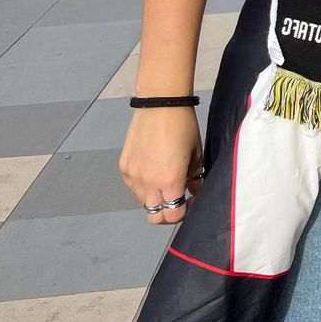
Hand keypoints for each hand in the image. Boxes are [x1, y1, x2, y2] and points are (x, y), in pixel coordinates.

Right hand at [120, 107, 203, 225]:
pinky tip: (154, 170)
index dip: (184, 213)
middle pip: (155, 217)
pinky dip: (144, 186)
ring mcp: (133, 176)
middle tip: (178, 200)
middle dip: (168, 213)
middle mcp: (148, 182)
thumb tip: (195, 191)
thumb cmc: (183, 126)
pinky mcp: (124, 167)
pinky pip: (133, 187)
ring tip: (166, 181)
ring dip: (156, 198)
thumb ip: (195, 177)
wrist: (160, 105)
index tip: (190, 203)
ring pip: (143, 202)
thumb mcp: (196, 154)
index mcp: (170, 180)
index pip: (173, 215)